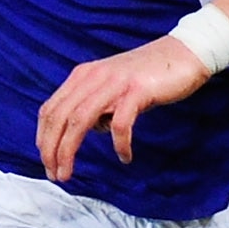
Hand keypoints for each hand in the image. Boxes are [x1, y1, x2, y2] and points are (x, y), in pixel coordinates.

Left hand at [34, 36, 211, 180]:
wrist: (185, 52)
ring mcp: (114, 83)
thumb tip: (87, 130)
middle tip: (55, 175)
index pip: (50, 109)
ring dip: (69, 151)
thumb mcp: (112, 84)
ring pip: (79, 121)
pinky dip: (119, 144)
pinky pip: (120, 124)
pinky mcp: (137, 91)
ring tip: (69, 173)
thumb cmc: (149, 74)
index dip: (43, 138)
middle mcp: (93, 77)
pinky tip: (125, 157)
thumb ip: (95, 102)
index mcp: (83, 75)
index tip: (47, 162)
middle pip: (59, 117)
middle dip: (52, 150)